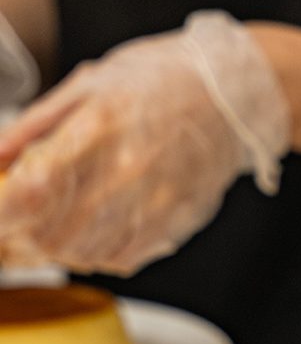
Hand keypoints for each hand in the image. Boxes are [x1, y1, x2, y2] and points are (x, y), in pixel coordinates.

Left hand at [0, 11, 289, 275]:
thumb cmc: (164, 83)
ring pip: (80, 255)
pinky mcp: (172, 227)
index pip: (26, 193)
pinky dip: (92, 253)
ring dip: (53, 247)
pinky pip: (117, 260)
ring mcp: (152, 207)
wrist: (234, 100)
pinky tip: (92, 228)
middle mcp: (126, 175)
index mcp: (96, 131)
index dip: (0, 210)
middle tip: (17, 218)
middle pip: (47, 236)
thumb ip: (35, 126)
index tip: (0, 203)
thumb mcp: (89, 84)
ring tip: (52, 222)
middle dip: (19, 234)